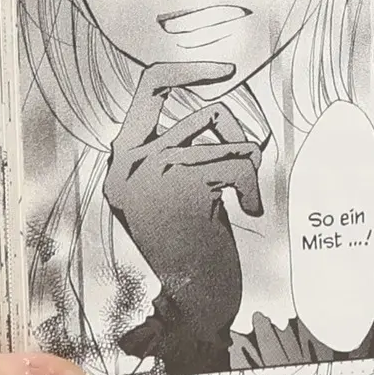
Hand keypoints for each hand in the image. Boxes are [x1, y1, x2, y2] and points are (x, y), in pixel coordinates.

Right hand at [105, 62, 264, 355]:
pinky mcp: (180, 180)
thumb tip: (210, 112)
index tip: (218, 71)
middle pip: (165, 89)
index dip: (180, 72)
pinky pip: (236, 157)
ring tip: (241, 197)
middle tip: (229, 71)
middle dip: (198, 77)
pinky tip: (247, 211)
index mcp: (120, 167)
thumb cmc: (195, 255)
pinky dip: (253, 184)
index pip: (141, 96)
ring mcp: (148, 169)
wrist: (197, 304)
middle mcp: (124, 162)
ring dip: (243, 160)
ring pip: (214, 129)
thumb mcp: (173, 199)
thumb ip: (176, 157)